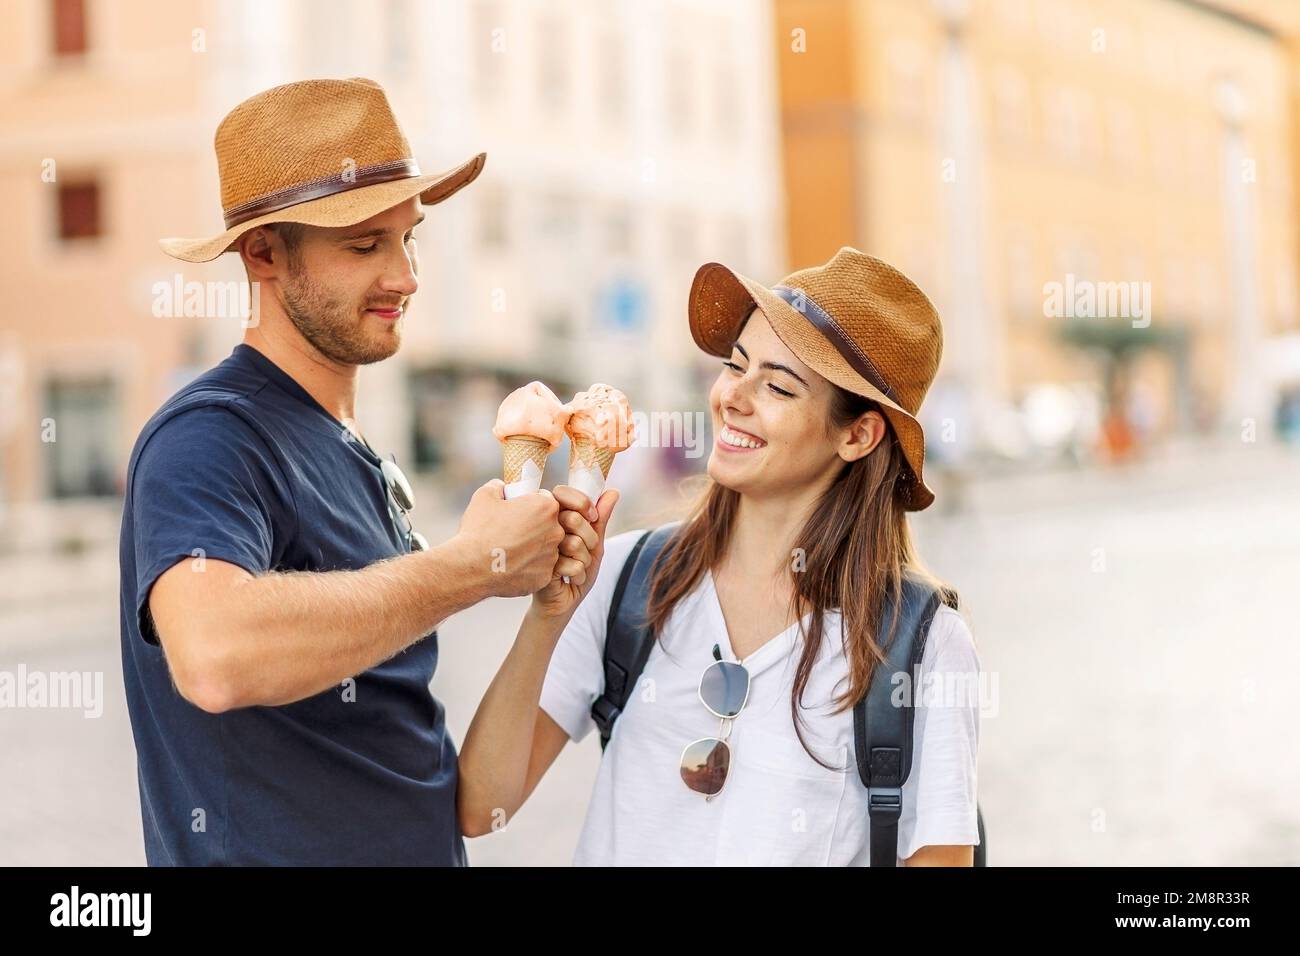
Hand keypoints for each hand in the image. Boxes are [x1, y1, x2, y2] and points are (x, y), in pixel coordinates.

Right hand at [455, 479, 565, 597]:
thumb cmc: (479, 530)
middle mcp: (555, 532)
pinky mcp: (545, 577)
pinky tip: (511, 565)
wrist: (470, 567)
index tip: (518, 511)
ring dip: (533, 547)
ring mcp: (551, 556)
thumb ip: (498, 486)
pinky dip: (528, 567)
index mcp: (546, 508)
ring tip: (510, 550)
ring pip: (546, 547)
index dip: (531, 504)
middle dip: (534, 526)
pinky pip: (540, 568)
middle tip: (512, 531)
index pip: (546, 500)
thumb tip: (501, 487)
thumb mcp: (485, 496)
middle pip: (550, 524)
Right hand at [529, 485, 619, 620]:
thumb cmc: (576, 570)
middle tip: (585, 552)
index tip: (592, 518)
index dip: (583, 505)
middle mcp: (542, 529)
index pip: (564, 494)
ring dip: (584, 562)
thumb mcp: (593, 543)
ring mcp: (538, 548)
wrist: (562, 602)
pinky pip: (571, 565)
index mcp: (552, 517)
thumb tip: (613, 491)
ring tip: (575, 568)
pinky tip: (569, 580)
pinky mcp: (538, 568)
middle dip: (590, 541)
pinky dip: (578, 576)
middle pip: (573, 519)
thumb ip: (600, 518)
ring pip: (574, 544)